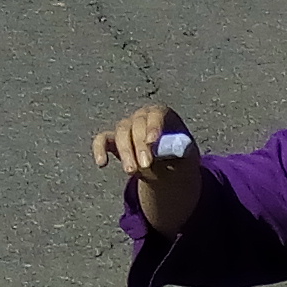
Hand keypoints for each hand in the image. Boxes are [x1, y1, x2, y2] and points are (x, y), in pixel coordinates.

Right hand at [94, 104, 198, 233]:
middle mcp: (142, 116)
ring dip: (125, 153)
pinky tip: (102, 164)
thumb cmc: (180, 155)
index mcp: (162, 114)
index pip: (156, 114)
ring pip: (121, 133)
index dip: (154, 127)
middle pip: (137, 124)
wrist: (169, 166)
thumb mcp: (187, 153)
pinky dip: (99, 150)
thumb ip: (180, 149)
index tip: (153, 142)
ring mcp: (126, 126)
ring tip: (132, 173)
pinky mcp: (113, 139)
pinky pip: (102, 140)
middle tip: (146, 165)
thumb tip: (172, 149)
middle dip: (140, 146)